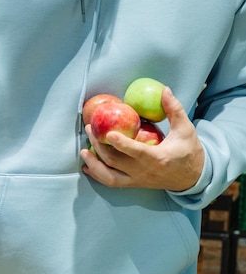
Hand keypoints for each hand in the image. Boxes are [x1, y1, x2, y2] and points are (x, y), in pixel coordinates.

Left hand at [81, 87, 204, 191]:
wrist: (191, 178)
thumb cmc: (188, 151)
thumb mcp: (185, 129)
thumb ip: (174, 110)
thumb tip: (165, 90)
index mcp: (157, 158)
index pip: (136, 152)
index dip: (121, 144)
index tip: (108, 133)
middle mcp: (143, 171)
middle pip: (115, 161)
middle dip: (99, 146)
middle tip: (91, 129)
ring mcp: (136, 179)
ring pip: (110, 176)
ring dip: (94, 165)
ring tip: (83, 151)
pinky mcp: (133, 184)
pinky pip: (112, 182)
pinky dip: (98, 175)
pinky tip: (87, 166)